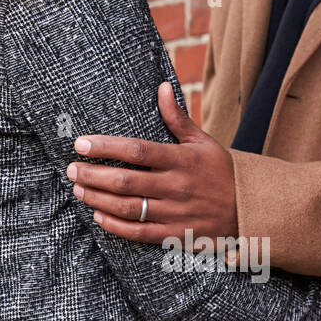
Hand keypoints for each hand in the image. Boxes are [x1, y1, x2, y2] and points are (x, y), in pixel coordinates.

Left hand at [66, 82, 237, 243]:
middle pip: (125, 181)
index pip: (137, 150)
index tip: (80, 143)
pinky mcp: (175, 234)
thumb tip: (161, 86)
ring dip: (98, 200)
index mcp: (181, 159)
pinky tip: (99, 217)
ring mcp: (176, 212)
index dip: (105, 147)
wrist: (249, 210)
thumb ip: (177, 118)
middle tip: (71, 169)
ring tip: (79, 190)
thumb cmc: (222, 172)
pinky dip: (115, 226)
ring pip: (128, 207)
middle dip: (92, 175)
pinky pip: (139, 233)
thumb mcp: (203, 142)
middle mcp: (177, 186)